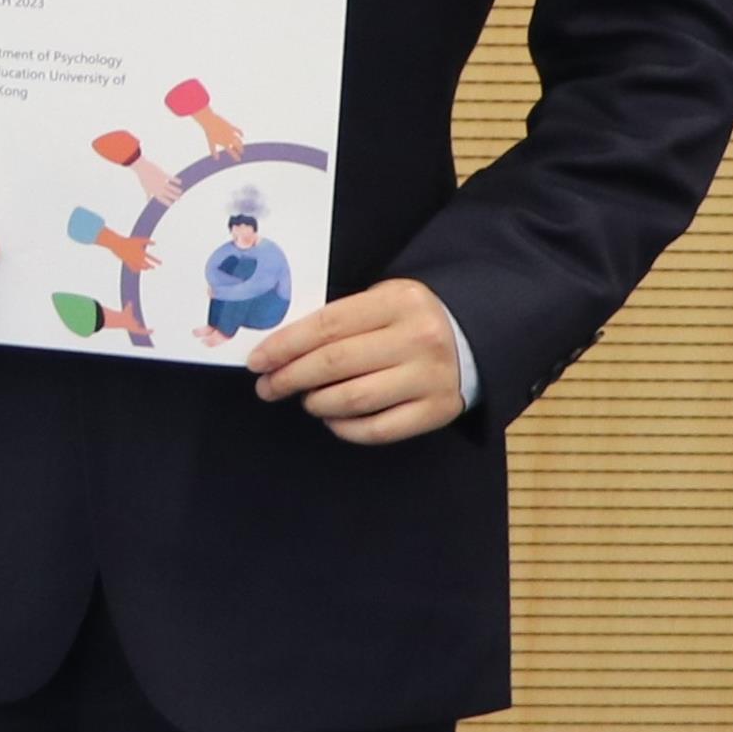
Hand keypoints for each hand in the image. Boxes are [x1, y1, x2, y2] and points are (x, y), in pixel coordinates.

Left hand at [249, 278, 468, 443]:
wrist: (474, 337)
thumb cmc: (410, 319)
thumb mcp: (381, 301)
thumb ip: (340, 320)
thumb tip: (280, 350)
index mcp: (398, 301)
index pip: (327, 326)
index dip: (285, 345)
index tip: (257, 361)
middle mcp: (418, 338)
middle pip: (335, 364)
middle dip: (290, 378)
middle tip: (268, 387)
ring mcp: (430, 377)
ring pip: (354, 400)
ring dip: (317, 403)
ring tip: (305, 400)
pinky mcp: (437, 411)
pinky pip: (378, 430)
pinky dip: (345, 429)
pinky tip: (332, 419)